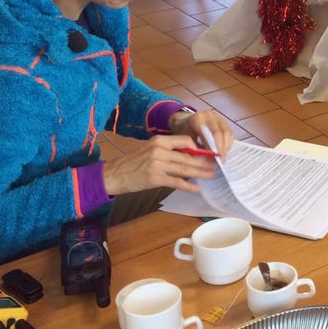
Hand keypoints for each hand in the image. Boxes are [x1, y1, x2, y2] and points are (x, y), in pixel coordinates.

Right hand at [102, 134, 219, 195]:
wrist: (112, 175)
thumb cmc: (131, 163)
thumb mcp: (149, 150)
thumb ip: (167, 150)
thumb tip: (188, 155)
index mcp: (159, 141)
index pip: (185, 140)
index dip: (198, 148)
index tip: (206, 153)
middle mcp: (159, 150)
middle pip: (188, 156)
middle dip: (204, 162)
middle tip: (215, 165)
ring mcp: (157, 164)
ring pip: (185, 168)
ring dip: (201, 173)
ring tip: (211, 175)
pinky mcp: (155, 178)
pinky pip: (177, 182)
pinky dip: (188, 186)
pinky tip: (196, 188)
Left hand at [170, 110, 233, 158]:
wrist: (185, 120)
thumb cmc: (185, 130)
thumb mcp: (186, 139)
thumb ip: (196, 148)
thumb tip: (207, 160)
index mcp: (199, 119)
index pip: (211, 133)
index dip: (216, 146)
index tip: (218, 158)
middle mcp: (210, 116)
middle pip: (222, 132)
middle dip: (223, 148)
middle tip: (222, 160)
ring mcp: (218, 117)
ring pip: (228, 132)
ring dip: (227, 146)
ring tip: (223, 157)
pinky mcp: (223, 121)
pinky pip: (230, 133)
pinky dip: (228, 143)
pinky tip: (224, 150)